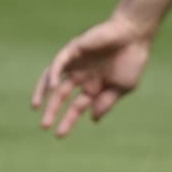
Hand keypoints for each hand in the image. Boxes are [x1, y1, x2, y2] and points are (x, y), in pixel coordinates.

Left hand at [31, 14, 152, 137]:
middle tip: (44, 127)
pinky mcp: (74, 49)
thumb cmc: (132, 60)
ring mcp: (77, 62)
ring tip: (36, 107)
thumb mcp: (121, 88)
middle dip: (53, 111)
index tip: (59, 135)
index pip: (77, 107)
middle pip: (61, 95)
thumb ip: (106, 103)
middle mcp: (82, 76)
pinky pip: (59, 63)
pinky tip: (51, 87)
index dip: (68, 121)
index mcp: (94, 86)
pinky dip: (53, 74)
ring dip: (44, 93)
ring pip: (54, 79)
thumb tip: (92, 119)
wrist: (135, 36)